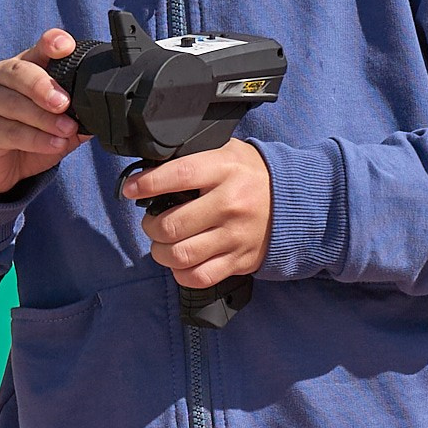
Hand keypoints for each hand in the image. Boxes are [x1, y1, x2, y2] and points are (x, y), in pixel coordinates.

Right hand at [0, 29, 84, 197]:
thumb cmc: (26, 136)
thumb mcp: (57, 125)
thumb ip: (76, 117)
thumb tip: (101, 115)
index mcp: (24, 67)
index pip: (37, 49)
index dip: (50, 43)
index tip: (66, 47)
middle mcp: (1, 78)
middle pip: (20, 72)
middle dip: (44, 86)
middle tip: (65, 103)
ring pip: (15, 104)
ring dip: (44, 118)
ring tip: (66, 130)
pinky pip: (10, 131)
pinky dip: (35, 139)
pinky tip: (54, 144)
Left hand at [123, 138, 273, 295]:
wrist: (296, 200)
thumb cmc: (251, 174)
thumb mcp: (226, 151)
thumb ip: (193, 157)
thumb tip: (151, 169)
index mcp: (225, 170)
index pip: (179, 175)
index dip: (148, 184)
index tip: (131, 189)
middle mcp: (231, 204)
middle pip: (172, 225)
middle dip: (151, 226)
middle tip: (151, 222)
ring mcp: (236, 236)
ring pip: (181, 255)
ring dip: (161, 251)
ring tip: (163, 243)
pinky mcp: (240, 260)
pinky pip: (199, 276)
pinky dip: (181, 272)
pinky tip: (181, 261)